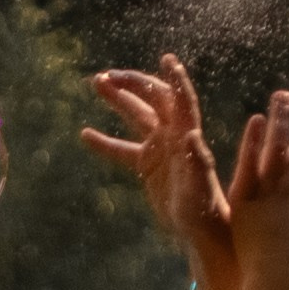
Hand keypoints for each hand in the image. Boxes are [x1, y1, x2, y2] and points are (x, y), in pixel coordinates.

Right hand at [82, 54, 228, 250]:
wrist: (199, 230)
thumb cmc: (204, 210)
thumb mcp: (199, 188)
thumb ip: (196, 162)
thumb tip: (192, 135)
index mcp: (187, 135)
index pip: (180, 100)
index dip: (175, 80)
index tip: (167, 59)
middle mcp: (173, 134)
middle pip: (152, 99)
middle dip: (132, 84)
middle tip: (108, 76)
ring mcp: (159, 147)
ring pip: (136, 115)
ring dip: (118, 98)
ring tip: (97, 82)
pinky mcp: (148, 164)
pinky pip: (122, 149)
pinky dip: (105, 143)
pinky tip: (85, 135)